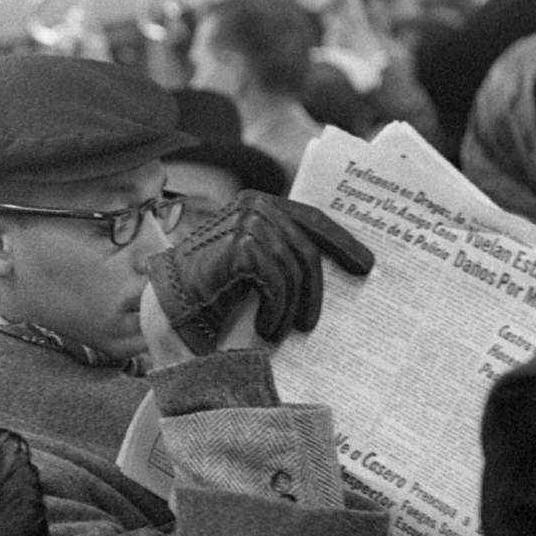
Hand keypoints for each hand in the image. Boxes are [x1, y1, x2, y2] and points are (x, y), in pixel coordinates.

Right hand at [146, 192, 373, 352]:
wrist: (170, 308)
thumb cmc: (213, 292)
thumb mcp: (255, 266)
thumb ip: (282, 251)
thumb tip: (334, 260)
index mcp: (259, 203)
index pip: (312, 219)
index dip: (342, 242)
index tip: (366, 265)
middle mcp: (253, 205)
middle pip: (306, 247)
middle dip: (315, 289)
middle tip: (313, 323)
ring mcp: (244, 221)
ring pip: (293, 267)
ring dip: (292, 307)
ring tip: (286, 331)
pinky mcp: (238, 244)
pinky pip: (276, 280)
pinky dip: (277, 309)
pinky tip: (269, 330)